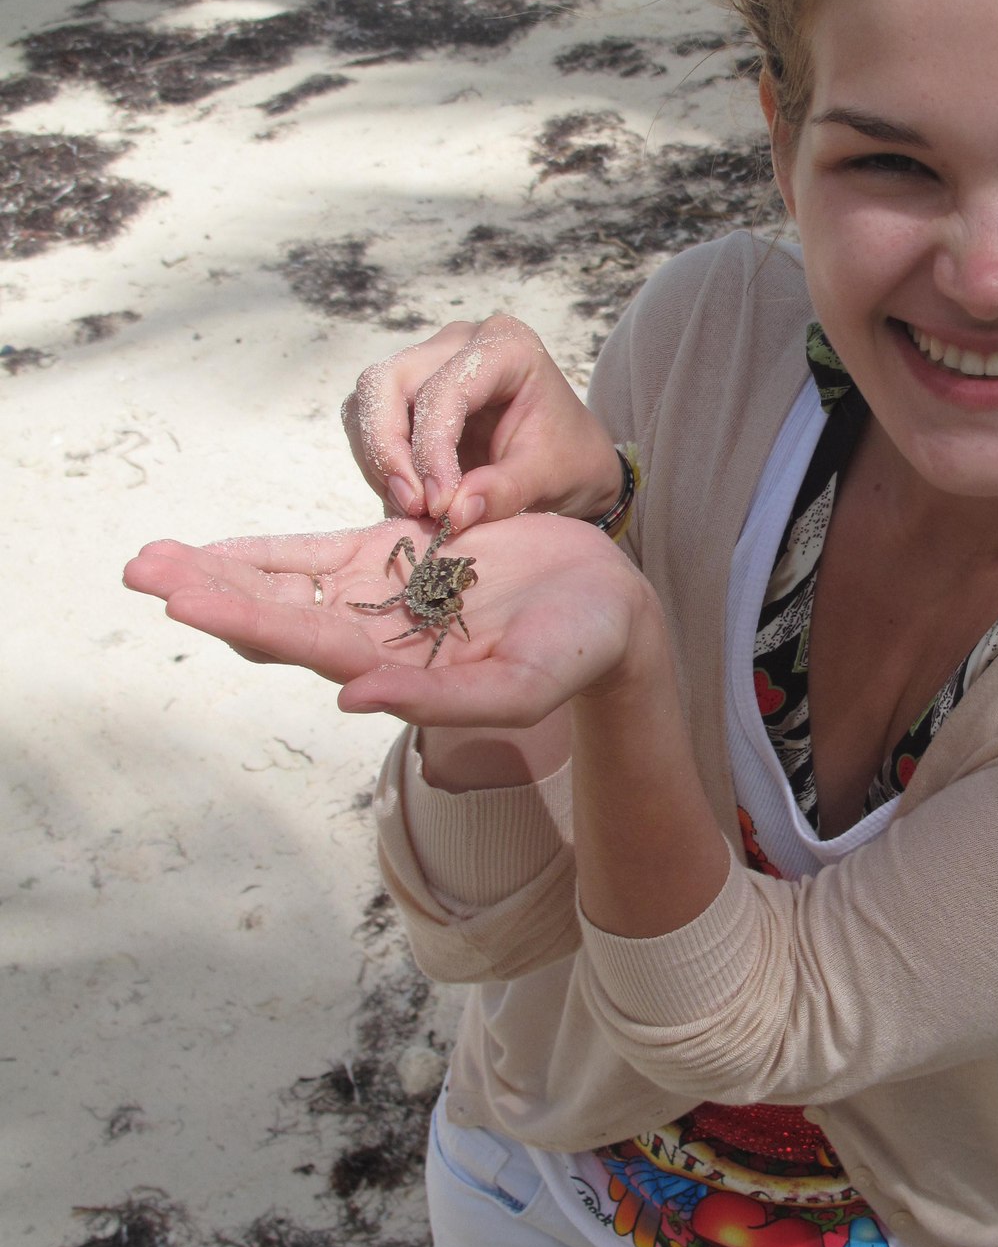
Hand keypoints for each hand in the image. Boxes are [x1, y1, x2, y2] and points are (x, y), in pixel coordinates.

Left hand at [124, 513, 650, 728]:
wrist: (608, 610)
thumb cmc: (576, 653)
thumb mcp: (522, 685)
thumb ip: (440, 698)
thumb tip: (349, 697)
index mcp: (396, 669)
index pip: (305, 642)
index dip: (243, 617)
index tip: (182, 597)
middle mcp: (373, 638)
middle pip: (274, 613)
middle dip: (207, 591)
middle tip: (139, 570)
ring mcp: (380, 597)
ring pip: (283, 583)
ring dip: (218, 570)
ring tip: (148, 558)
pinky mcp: (397, 559)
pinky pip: (316, 556)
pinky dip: (265, 552)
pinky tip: (214, 549)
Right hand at [341, 315, 623, 530]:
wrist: (571, 461)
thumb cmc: (567, 460)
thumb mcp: (547, 478)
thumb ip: (503, 492)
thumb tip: (451, 514)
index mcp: (506, 346)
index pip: (443, 390)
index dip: (431, 449)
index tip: (438, 506)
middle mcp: (459, 342)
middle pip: (386, 382)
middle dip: (387, 449)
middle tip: (413, 505)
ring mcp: (430, 362)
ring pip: (368, 401)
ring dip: (378, 459)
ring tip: (414, 508)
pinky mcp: (410, 392)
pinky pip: (369, 422)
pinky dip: (381, 464)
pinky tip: (411, 497)